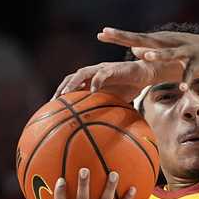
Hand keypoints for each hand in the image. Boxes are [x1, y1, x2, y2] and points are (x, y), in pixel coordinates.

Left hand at [52, 60, 184, 101]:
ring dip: (73, 83)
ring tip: (67, 93)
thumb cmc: (131, 87)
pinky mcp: (113, 68)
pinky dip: (95, 81)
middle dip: (62, 88)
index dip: (61, 94)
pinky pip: (101, 74)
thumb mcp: (116, 100)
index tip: (52, 108)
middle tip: (54, 102)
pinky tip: (92, 91)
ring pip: (82, 73)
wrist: (146, 74)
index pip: (72, 84)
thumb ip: (106, 109)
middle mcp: (94, 73)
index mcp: (92, 80)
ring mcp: (102, 69)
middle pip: (71, 77)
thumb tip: (102, 130)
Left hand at [97, 27, 198, 87]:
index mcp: (164, 43)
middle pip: (146, 41)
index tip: (101, 33)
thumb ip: (152, 51)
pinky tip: (182, 89)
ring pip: (169, 54)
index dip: (119, 36)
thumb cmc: (195, 53)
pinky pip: (190, 74)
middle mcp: (172, 44)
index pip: (137, 38)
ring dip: (157, 55)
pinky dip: (186, 81)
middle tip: (110, 33)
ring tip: (145, 56)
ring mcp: (186, 52)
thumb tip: (133, 50)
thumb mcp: (172, 51)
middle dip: (128, 37)